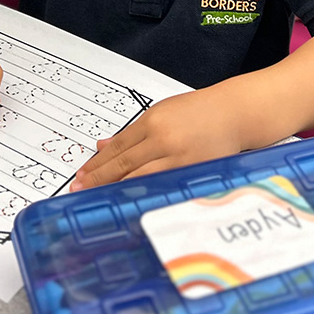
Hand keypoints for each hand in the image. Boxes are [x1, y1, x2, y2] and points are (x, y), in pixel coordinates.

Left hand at [70, 89, 243, 190]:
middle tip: (80, 190)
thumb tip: (103, 146)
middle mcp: (162, 139)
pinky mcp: (192, 172)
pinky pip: (163, 186)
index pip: (117, 147)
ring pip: (140, 178)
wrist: (233, 113)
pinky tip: (132, 201)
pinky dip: (145, 194)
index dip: (97, 164)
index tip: (81, 176)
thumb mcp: (161, 113)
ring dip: (117, 189)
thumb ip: (131, 132)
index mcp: (152, 121)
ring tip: (99, 198)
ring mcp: (178, 157)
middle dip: (99, 179)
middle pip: (124, 164)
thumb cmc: (198, 111)